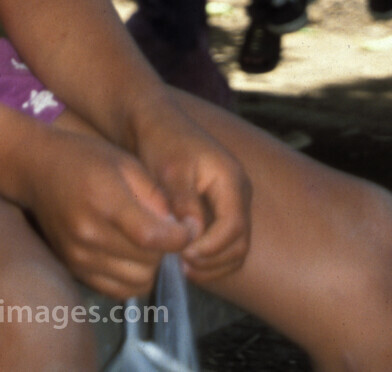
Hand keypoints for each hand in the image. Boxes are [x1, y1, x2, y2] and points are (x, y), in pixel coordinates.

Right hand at [24, 128, 191, 299]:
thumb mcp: (126, 163)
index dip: (180, 237)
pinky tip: (128, 253)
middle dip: (166, 251)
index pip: (153, 237)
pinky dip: (131, 277)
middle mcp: (89, 234)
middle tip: (165, 231)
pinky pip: (117, 290)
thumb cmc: (86, 158)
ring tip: (147, 242)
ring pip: (136, 283)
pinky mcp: (73, 268)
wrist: (36, 168)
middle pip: (149, 264)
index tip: (189, 228)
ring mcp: (78, 256)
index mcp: (105, 201)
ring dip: (150, 267)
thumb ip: (156, 196)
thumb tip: (181, 229)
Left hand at [135, 102, 251, 284]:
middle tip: (181, 267)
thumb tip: (194, 238)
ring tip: (181, 268)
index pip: (234, 228)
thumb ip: (185, 204)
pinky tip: (183, 260)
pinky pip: (223, 243)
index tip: (183, 254)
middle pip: (239, 244)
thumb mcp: (171, 171)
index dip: (211, 248)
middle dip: (213, 261)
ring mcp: (231, 201)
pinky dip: (209, 256)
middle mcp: (238, 192)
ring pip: (234, 248)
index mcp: (231, 180)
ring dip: (212, 264)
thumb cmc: (160, 142)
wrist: (152, 123)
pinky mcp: (218, 208)